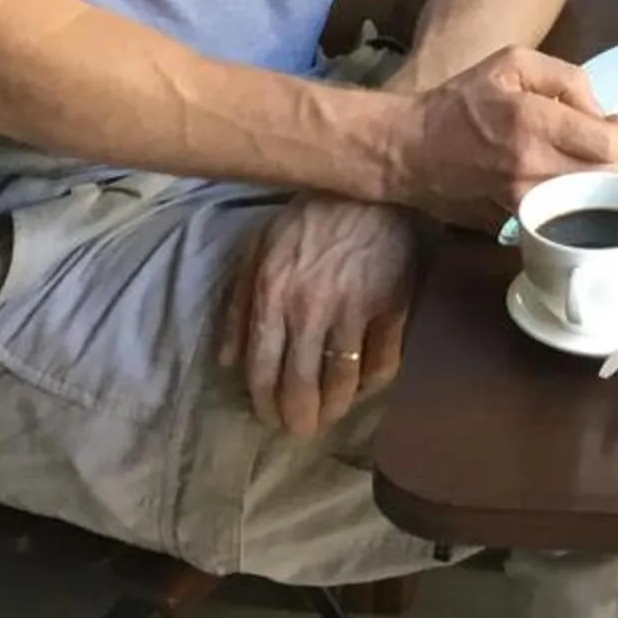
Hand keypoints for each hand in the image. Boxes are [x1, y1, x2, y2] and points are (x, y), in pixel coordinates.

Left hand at [218, 195, 420, 437]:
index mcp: (271, 295)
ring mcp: (354, 310)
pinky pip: (384, 362)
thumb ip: (236, 303)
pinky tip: (366, 383)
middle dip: (299, 419)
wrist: (371, 186)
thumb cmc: (310, 218)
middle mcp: (309, 309)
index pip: (262, 370)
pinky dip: (374, 381)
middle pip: (301, 385)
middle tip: (303, 431)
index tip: (271, 419)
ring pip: (342, 382)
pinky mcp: (392, 307)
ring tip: (333, 413)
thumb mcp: (259, 248)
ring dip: (336, 407)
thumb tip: (225, 361)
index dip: (266, 404)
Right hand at [396, 47, 617, 226]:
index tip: (610, 125)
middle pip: (606, 179)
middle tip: (594, 144)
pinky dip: (567, 204)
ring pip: (587, 204)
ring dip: (592, 184)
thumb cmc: (462, 102)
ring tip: (574, 162)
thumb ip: (565, 77)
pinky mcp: (512, 225)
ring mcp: (522, 204)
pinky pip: (559, 220)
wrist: (410, 149)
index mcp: (534, 123)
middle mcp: (531, 168)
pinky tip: (553, 184)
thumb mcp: (512, 63)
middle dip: (610, 160)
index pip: (609, 145)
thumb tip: (596, 110)